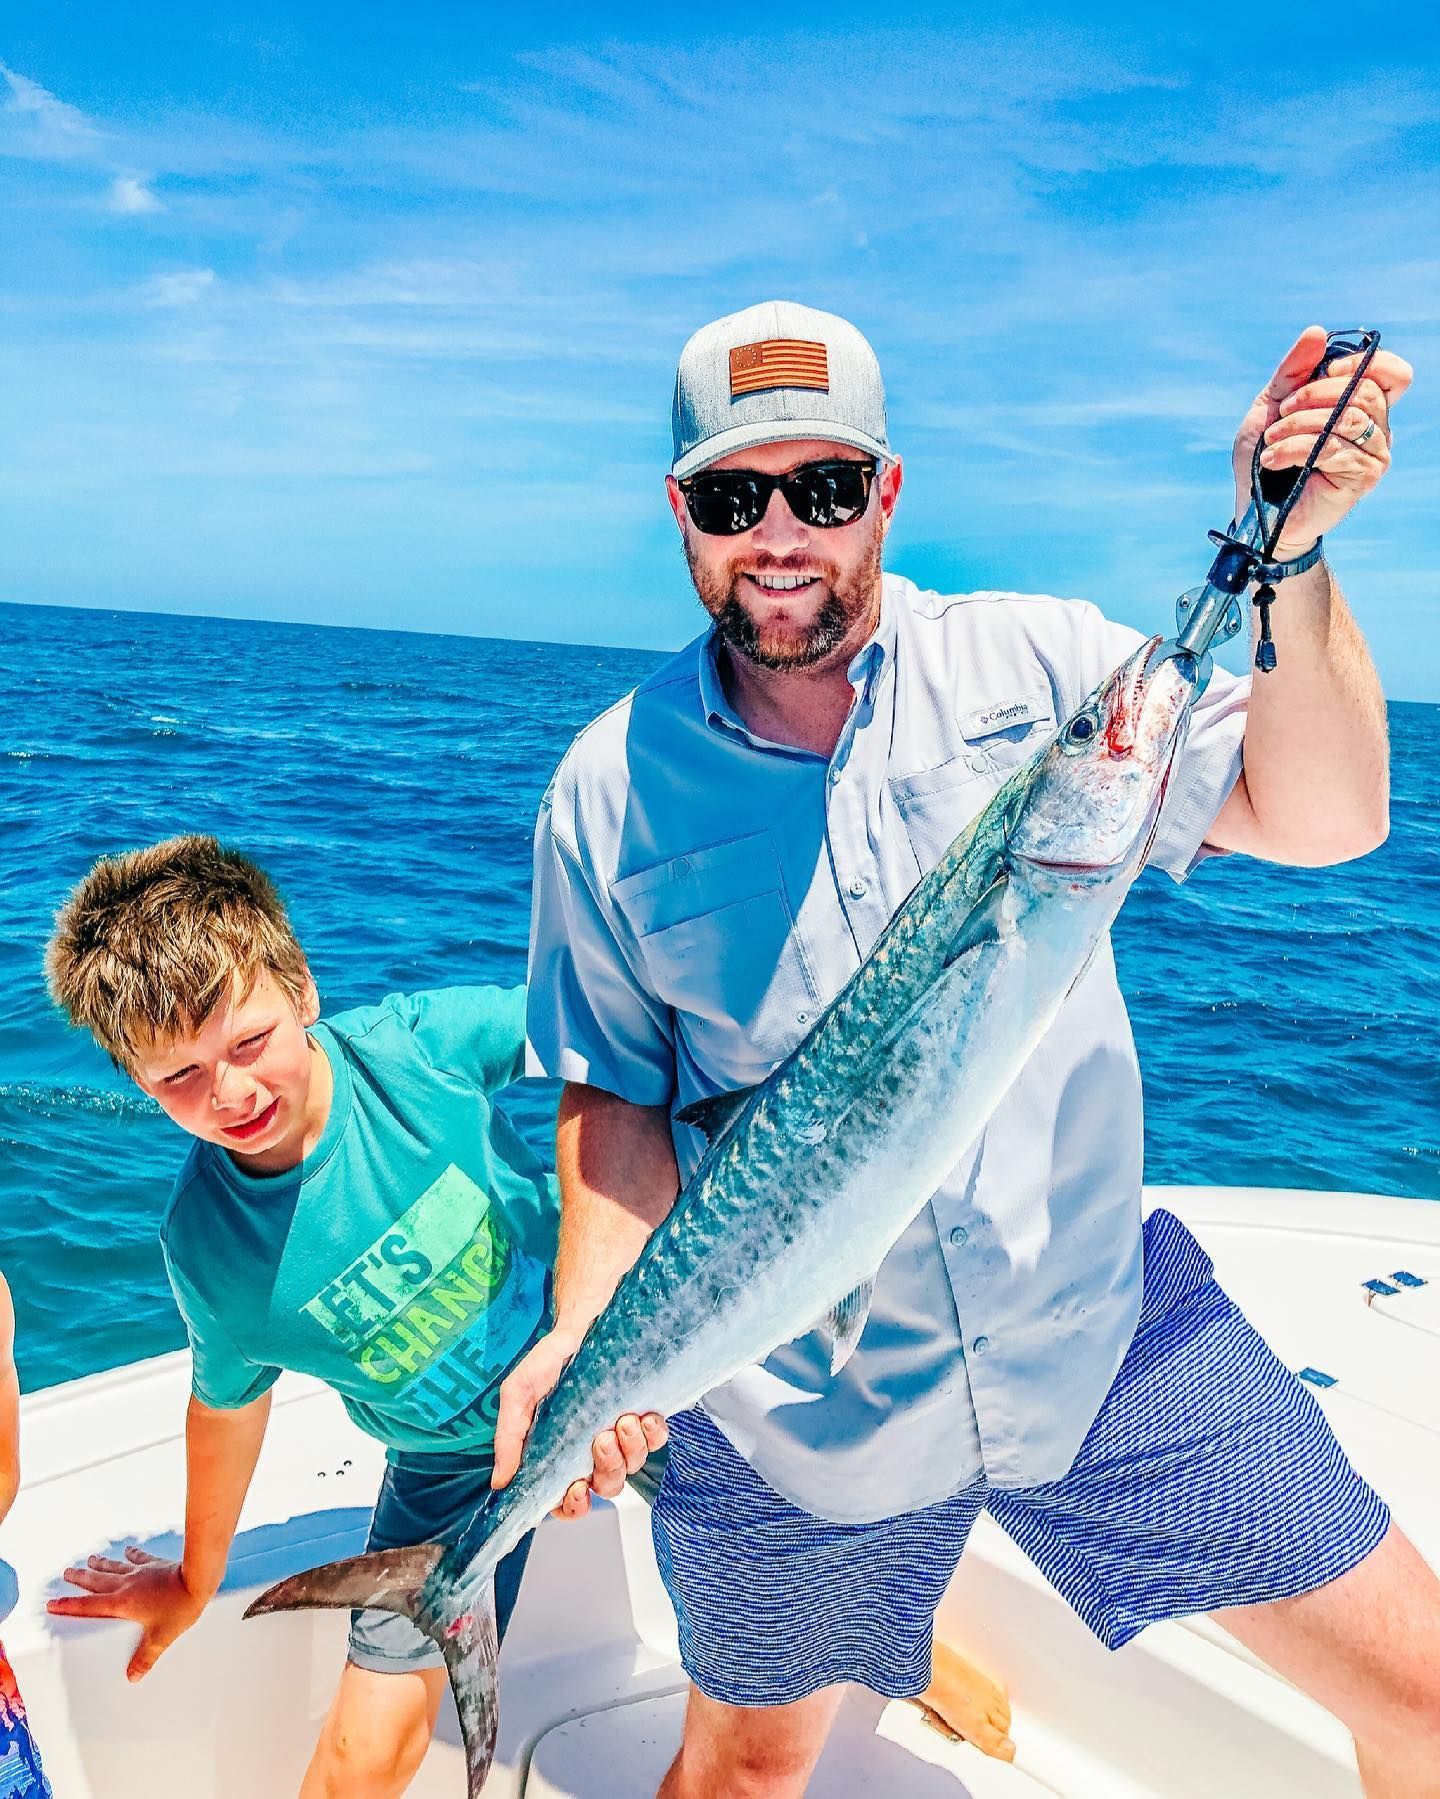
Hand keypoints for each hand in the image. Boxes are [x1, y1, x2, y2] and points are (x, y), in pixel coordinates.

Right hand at [47, 1546, 208, 1680]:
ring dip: (100, 1564)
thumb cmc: (180, 1608)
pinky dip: (131, 1554)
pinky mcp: (155, 1564)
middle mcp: (127, 1585)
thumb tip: (133, 1676)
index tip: (52, 1603)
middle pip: (97, 1581)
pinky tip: (127, 1549)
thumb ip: (145, 1657)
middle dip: (80, 1579)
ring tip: (88, 1560)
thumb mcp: (161, 1638)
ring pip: (114, 1567)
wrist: (198, 1579)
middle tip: (65, 1573)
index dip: (69, 1606)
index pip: (89, 1607)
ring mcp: (141, 1572)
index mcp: (123, 1604)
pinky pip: (139, 1557)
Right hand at [490, 1325, 666, 1519]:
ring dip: (628, 1450)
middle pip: (606, 1486)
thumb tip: (500, 1480)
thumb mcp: (519, 1394)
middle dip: (606, 1469)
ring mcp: (621, 1435)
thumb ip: (509, 1438)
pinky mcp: (644, 1416)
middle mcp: (591, 1450)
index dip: (574, 1506)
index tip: (576, 1489)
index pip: (568, 1501)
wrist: (585, 1321)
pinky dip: (652, 1434)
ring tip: (621, 1420)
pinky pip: (656, 1441)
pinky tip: (644, 1416)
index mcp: (560, 1454)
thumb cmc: (551, 1359)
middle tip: (600, 1439)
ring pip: (632, 1466)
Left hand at [1233, 326, 1411, 556]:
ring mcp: (1374, 454)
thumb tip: (1316, 332)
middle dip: (1315, 394)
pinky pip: (1333, 449)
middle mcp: (1377, 428)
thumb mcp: (1272, 405)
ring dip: (1299, 424)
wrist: (1254, 510)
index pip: (1392, 372)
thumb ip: (1293, 371)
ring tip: (1271, 440)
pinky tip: (1272, 460)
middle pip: (1365, 391)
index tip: (1324, 371)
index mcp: (1362, 405)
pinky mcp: (1361, 479)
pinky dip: (1294, 449)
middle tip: (1282, 413)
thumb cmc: (1264, 457)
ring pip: (1348, 419)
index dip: (1361, 363)